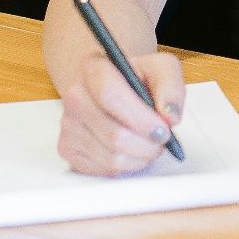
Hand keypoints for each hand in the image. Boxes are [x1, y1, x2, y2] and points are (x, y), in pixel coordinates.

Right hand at [56, 51, 186, 175]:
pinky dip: (126, 166)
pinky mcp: (68, 149)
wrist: (110, 85)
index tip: (163, 130)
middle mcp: (75, 97)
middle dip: (148, 145)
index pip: (111, 96)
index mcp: (94, 70)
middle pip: (114, 135)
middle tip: (162, 140)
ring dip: (140, 158)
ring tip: (149, 144)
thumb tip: (169, 116)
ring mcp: (68, 125)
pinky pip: (103, 170)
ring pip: (111, 157)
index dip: (141, 119)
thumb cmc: (136, 77)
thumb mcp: (161, 68)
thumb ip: (171, 87)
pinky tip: (132, 151)